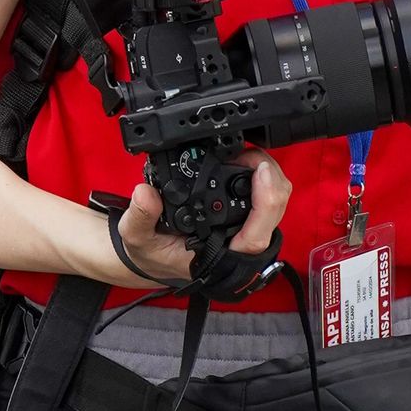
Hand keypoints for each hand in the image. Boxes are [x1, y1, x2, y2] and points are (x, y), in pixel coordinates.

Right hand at [114, 148, 291, 287]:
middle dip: (270, 177)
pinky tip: (246, 163)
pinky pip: (265, 200)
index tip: (260, 170)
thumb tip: (146, 193)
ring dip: (268, 176)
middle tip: (246, 153)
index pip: (255, 238)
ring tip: (244, 155)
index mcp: (217, 257)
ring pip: (275, 205)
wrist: (150, 257)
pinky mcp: (244, 220)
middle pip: (274, 213)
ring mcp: (244, 233)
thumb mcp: (135, 236)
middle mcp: (236, 246)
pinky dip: (263, 178)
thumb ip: (140, 216)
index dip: (265, 202)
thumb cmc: (149, 252)